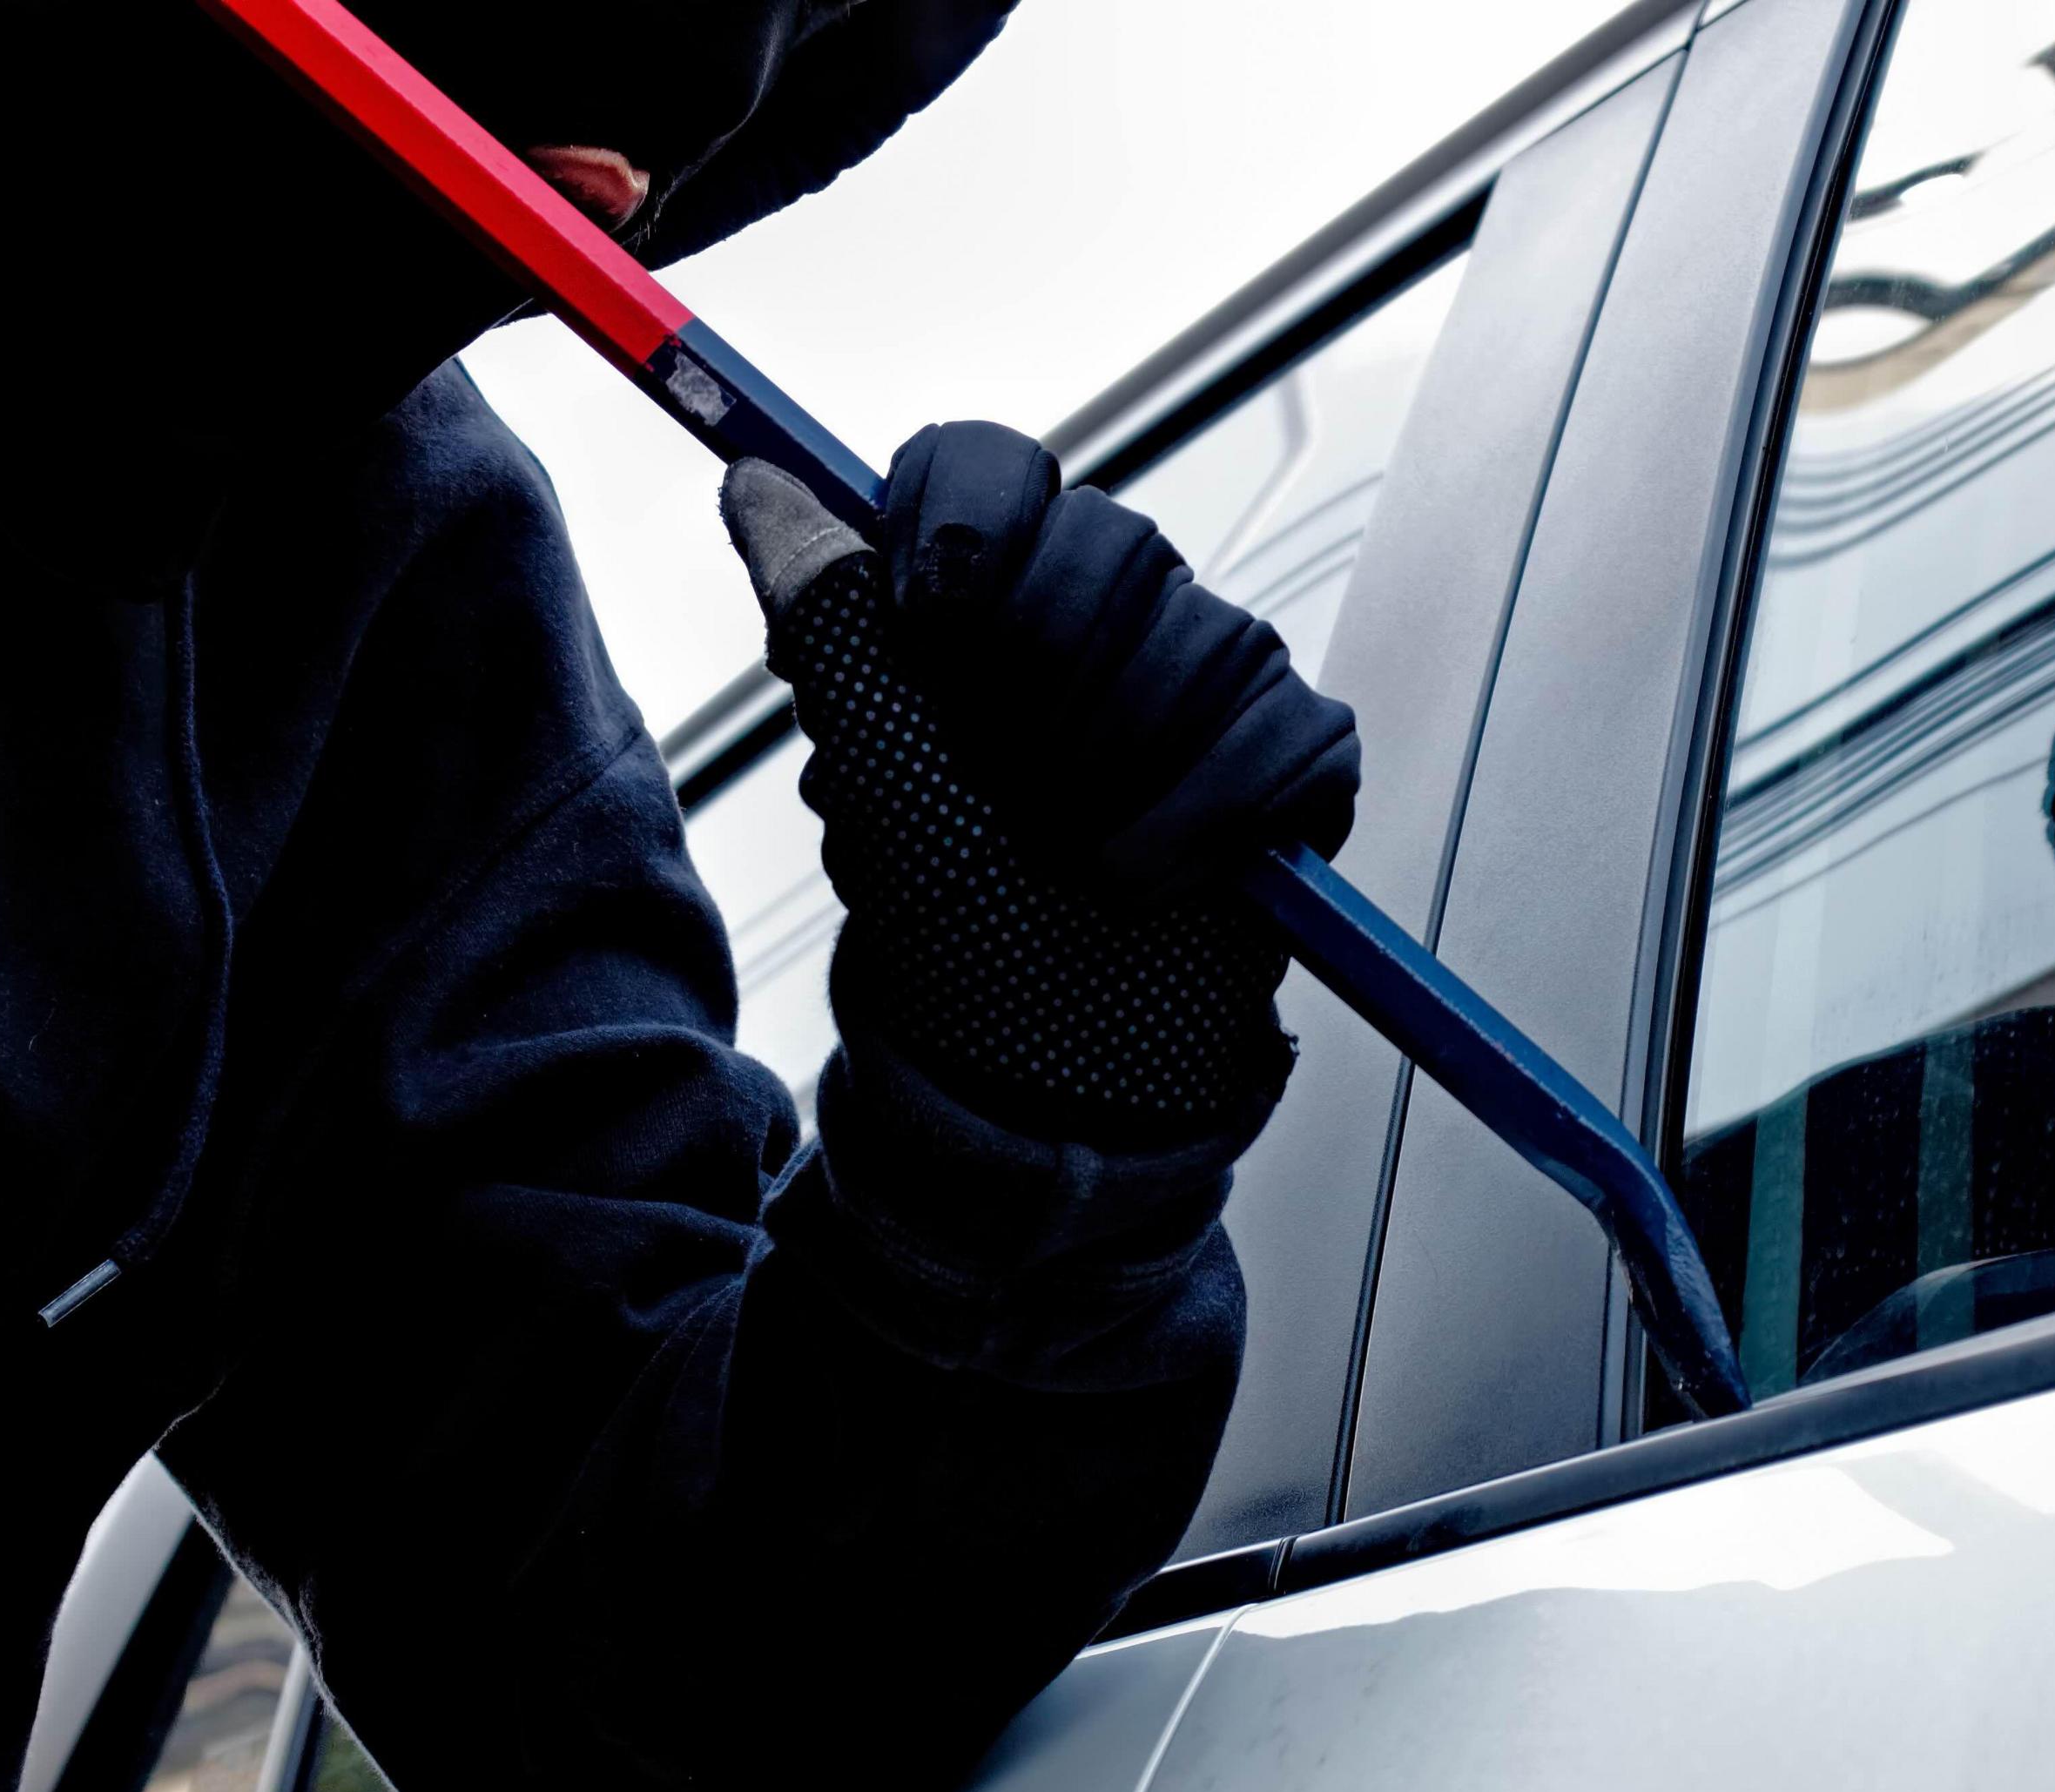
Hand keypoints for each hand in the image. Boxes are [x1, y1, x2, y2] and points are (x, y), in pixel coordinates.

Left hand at [721, 426, 1360, 1145]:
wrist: (1037, 1064)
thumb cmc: (952, 915)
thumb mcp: (871, 772)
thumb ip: (826, 623)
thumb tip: (756, 485)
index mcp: (1001, 587)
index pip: (991, 463)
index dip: (956, 527)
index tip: (921, 624)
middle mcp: (1121, 606)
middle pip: (1107, 537)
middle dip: (1037, 667)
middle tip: (998, 771)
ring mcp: (1221, 671)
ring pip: (1200, 639)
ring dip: (1112, 763)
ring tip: (1062, 852)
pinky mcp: (1298, 752)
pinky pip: (1280, 736)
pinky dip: (1203, 817)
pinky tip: (1141, 878)